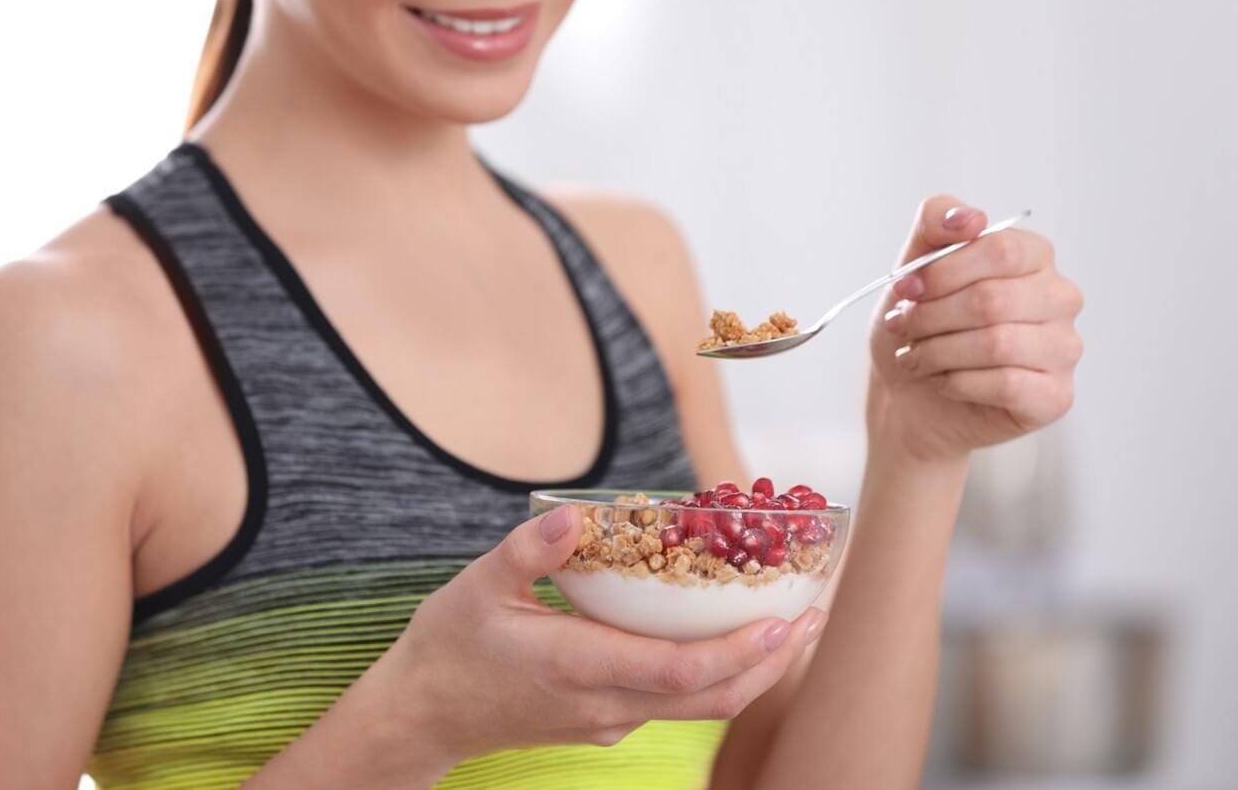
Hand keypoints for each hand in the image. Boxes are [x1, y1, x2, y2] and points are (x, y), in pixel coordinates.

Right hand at [387, 506, 826, 771]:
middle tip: (817, 615)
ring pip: (700, 707)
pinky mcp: (604, 722)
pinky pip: (677, 704)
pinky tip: (728, 637)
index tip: (785, 621)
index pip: (678, 672)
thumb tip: (579, 515)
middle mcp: (605, 704)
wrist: (420, 714)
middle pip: (710, 697)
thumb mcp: (478, 585)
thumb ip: (531, 550)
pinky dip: (715, 674)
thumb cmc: (449, 647)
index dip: (739, 651)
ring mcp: (607, 720)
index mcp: (578, 667)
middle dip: (772, 660)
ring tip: (793, 625)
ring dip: (753, 670)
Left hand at [869, 195, 1083, 461]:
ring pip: (998, 343)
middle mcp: (1060, 298)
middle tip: (904, 327)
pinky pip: (1006, 383)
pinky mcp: (1056, 396)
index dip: (943, 270)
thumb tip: (969, 217)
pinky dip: (958, 383)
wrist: (907, 399)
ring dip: (939, 352)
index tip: (905, 287)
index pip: (1001, 249)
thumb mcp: (912, 269)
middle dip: (932, 316)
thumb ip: (936, 224)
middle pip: (994, 299)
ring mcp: (1065, 348)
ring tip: (916, 356)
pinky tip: (945, 381)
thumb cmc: (920, 329)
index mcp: (1034, 256)